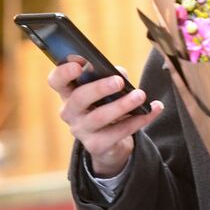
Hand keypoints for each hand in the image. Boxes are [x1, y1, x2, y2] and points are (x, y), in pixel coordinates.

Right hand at [47, 57, 161, 177]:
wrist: (110, 142)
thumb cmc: (106, 106)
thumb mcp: (107, 91)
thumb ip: (111, 77)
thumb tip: (120, 73)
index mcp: (69, 93)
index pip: (56, 81)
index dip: (63, 72)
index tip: (78, 65)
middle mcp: (70, 112)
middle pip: (79, 98)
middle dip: (99, 88)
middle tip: (118, 81)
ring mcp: (81, 130)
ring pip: (100, 117)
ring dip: (122, 105)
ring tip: (140, 96)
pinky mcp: (96, 145)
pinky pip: (119, 132)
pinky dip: (139, 120)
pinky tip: (153, 110)